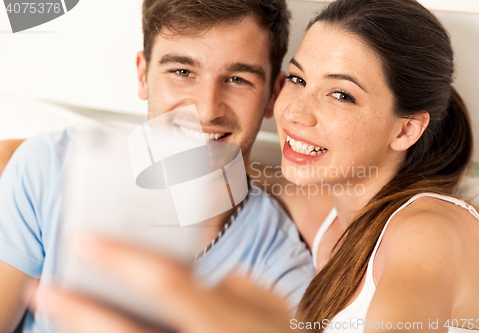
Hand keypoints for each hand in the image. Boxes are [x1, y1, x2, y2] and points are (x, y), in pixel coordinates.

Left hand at [31, 236, 294, 332]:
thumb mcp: (280, 308)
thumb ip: (241, 288)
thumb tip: (207, 280)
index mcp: (232, 322)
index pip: (170, 284)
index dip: (125, 259)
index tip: (87, 239)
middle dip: (82, 312)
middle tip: (48, 288)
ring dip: (87, 331)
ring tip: (60, 309)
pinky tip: (94, 328)